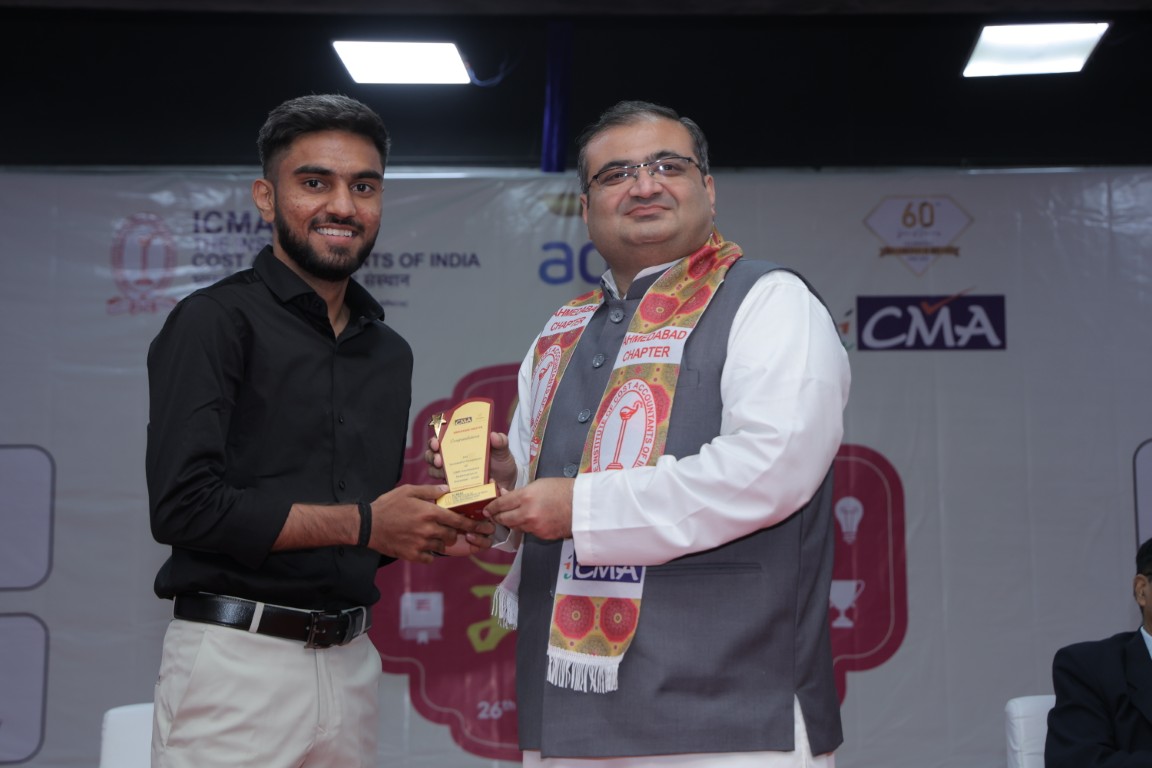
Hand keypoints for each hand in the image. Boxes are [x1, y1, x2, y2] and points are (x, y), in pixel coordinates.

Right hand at [368, 484, 490, 563]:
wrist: (367, 525)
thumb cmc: (388, 505)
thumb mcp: (409, 491)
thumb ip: (430, 491)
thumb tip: (448, 490)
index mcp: (429, 512)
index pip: (458, 520)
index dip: (471, 524)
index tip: (480, 526)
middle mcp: (428, 529)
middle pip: (452, 535)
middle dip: (453, 532)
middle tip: (446, 527)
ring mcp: (421, 544)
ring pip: (442, 546)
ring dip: (441, 541)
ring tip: (430, 534)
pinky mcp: (412, 555)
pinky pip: (430, 557)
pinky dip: (429, 553)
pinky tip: (421, 544)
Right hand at [425, 432, 516, 489]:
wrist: (506, 484)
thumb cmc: (502, 463)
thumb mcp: (503, 450)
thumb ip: (501, 442)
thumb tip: (494, 436)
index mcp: (461, 444)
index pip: (442, 438)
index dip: (435, 438)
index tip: (437, 442)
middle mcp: (453, 457)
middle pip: (432, 453)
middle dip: (432, 454)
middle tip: (439, 459)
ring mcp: (452, 472)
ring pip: (433, 469)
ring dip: (434, 469)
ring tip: (442, 469)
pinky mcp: (454, 487)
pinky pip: (442, 487)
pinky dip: (441, 485)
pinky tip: (448, 485)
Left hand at [482, 477, 573, 540]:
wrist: (583, 505)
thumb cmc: (563, 489)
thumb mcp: (539, 484)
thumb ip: (520, 492)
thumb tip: (505, 494)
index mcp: (526, 496)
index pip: (501, 504)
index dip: (491, 507)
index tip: (486, 509)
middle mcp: (527, 513)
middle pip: (504, 519)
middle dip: (498, 517)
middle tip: (495, 515)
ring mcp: (535, 527)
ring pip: (515, 527)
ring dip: (512, 522)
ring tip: (514, 516)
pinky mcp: (542, 535)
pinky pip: (529, 532)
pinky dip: (527, 527)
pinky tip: (531, 520)